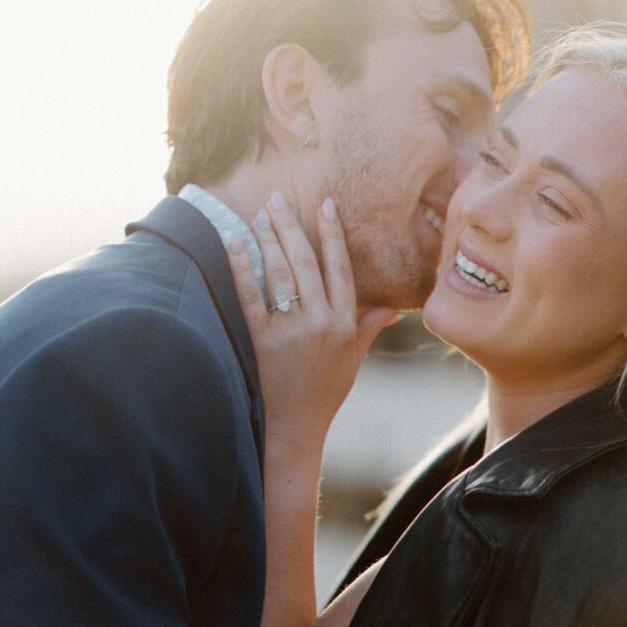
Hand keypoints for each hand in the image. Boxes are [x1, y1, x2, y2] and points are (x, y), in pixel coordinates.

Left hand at [227, 192, 397, 449]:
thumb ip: (369, 328)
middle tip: (277, 199)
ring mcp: (293, 331)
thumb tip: (392, 307)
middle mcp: (322, 322)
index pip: (341, 267)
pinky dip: (242, 267)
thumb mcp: (354, 360)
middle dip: (291, 226)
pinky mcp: (265, 341)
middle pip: (306, 262)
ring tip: (258, 214)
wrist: (297, 428)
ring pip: (280, 273)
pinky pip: (251, 296)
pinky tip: (234, 244)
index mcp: (346, 323)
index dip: (333, 234)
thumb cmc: (325, 394)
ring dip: (268, 239)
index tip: (326, 205)